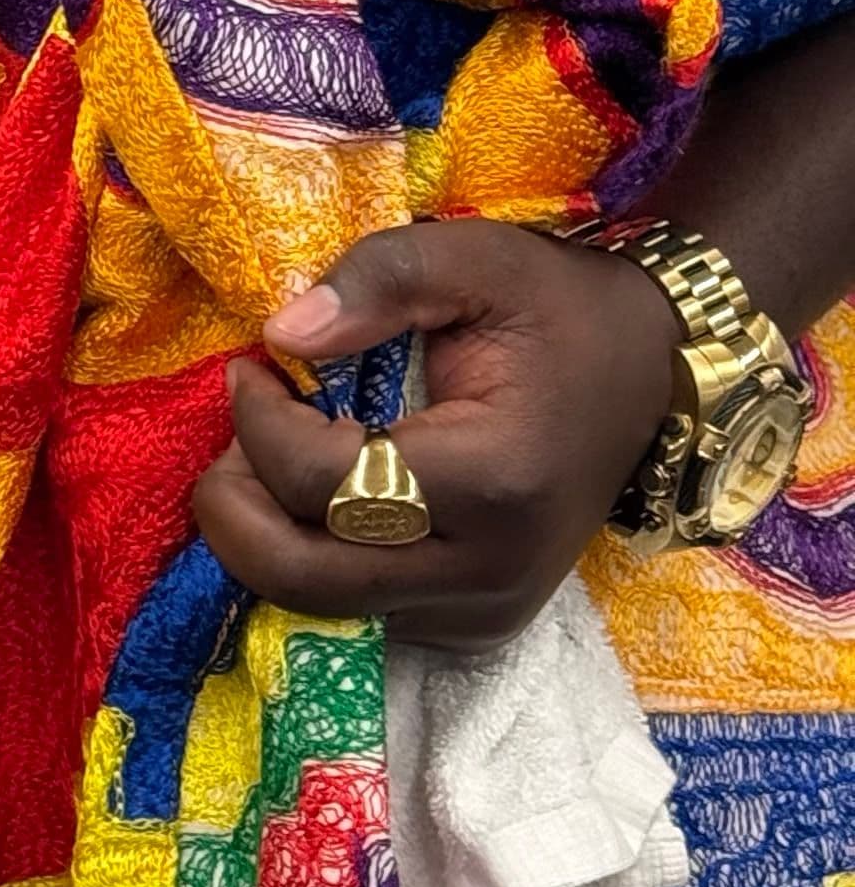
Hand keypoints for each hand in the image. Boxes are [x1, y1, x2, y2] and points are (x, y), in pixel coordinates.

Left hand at [192, 218, 679, 648]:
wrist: (651, 371)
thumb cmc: (557, 309)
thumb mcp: (476, 258)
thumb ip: (377, 281)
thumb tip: (280, 335)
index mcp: (493, 481)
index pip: (322, 484)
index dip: (257, 425)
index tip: (250, 367)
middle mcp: (489, 571)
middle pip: (303, 577)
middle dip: (236, 508)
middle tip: (234, 436)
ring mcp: (484, 612)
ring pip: (320, 608)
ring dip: (268, 534)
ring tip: (280, 453)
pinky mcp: (475, 627)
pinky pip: (357, 612)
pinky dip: (314, 556)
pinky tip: (325, 491)